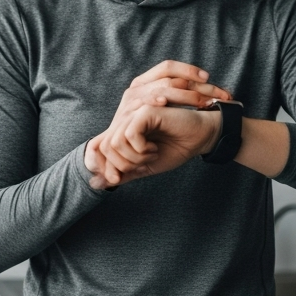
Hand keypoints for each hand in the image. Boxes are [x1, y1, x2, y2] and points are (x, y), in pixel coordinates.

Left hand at [84, 60, 229, 187]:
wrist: (200, 139)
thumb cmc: (176, 149)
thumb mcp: (144, 166)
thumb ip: (122, 172)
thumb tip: (95, 183)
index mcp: (123, 131)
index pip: (98, 149)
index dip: (105, 167)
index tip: (117, 180)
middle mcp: (125, 120)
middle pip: (105, 148)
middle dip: (122, 165)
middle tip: (143, 164)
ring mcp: (134, 114)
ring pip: (115, 143)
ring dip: (134, 157)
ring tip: (151, 154)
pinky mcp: (145, 112)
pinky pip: (129, 135)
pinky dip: (141, 149)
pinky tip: (154, 148)